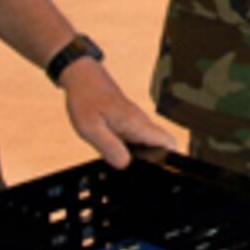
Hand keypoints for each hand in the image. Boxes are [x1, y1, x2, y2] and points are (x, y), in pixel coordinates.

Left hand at [60, 60, 177, 167]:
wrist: (81, 77)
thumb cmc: (85, 98)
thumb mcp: (90, 127)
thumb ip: (109, 147)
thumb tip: (125, 165)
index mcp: (136, 123)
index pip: (168, 143)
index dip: (168, 160)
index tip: (156, 172)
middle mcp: (140, 123)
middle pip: (162, 147)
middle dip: (154, 162)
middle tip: (135, 173)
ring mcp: (135, 123)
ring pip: (149, 145)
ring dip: (140, 157)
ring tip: (119, 162)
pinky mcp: (128, 124)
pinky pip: (137, 140)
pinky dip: (130, 151)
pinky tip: (114, 153)